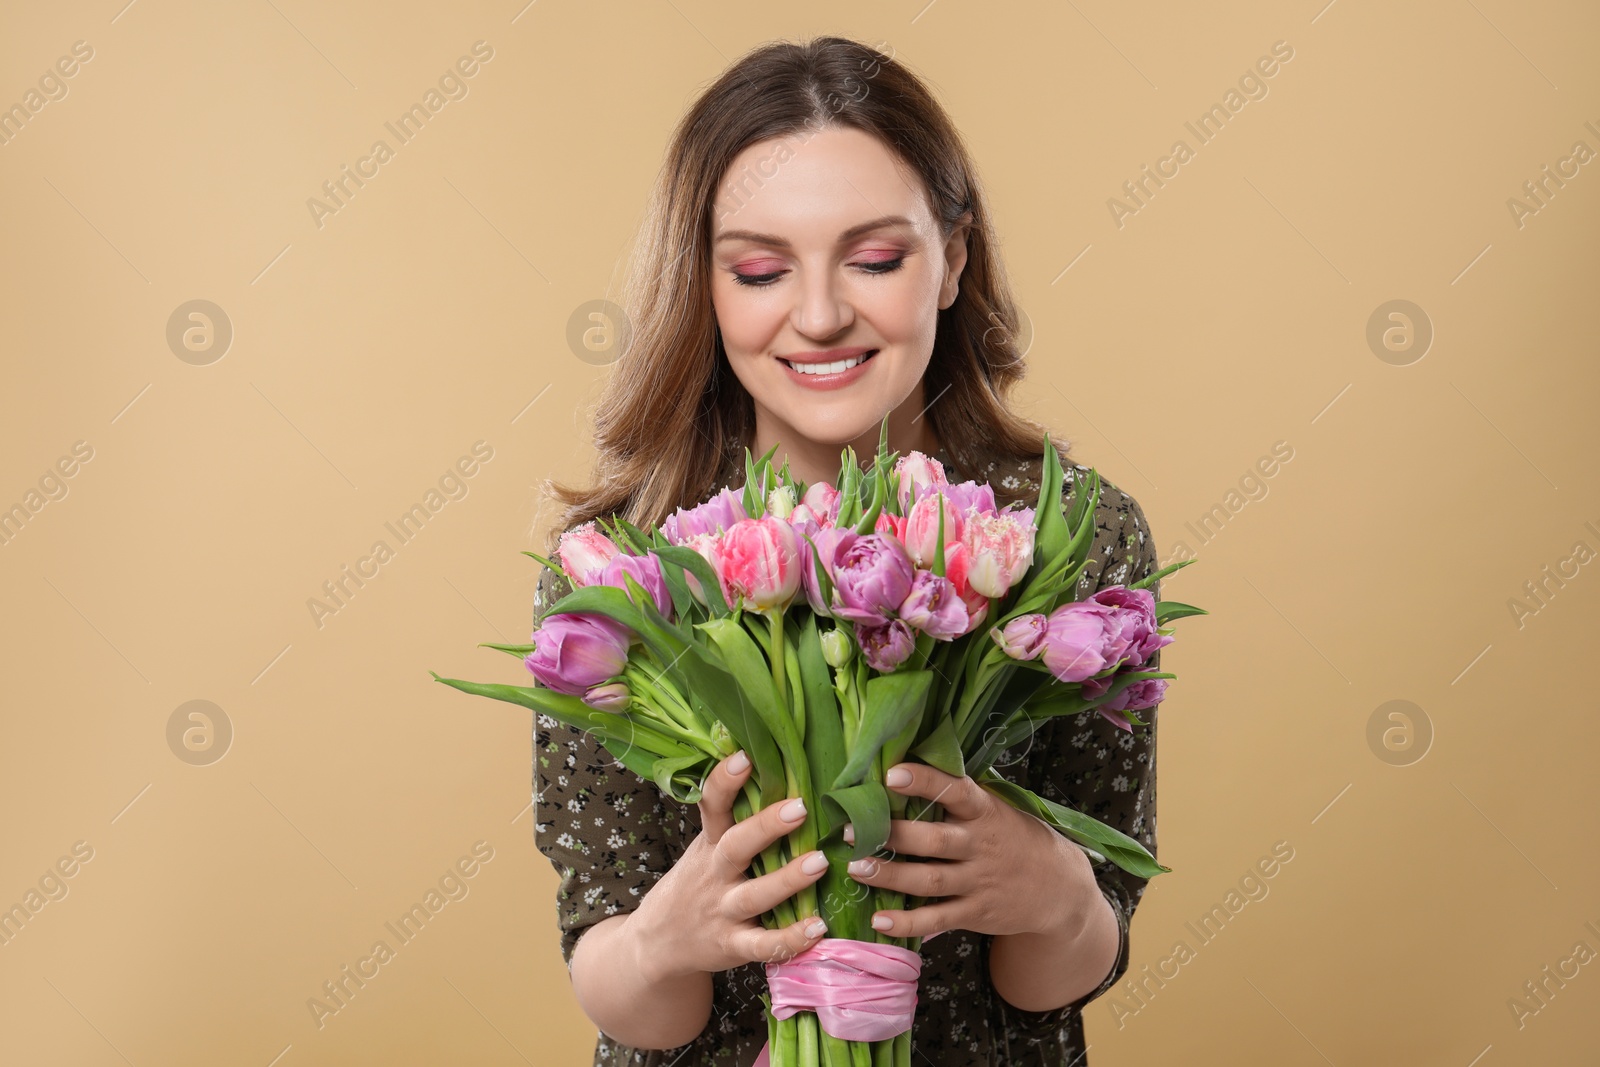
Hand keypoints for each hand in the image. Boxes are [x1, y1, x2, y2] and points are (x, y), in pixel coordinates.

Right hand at [630, 750, 828, 983]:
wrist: (657, 943)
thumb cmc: (696, 883)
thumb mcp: (705, 848)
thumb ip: (734, 822)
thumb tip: (780, 769)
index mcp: (710, 844)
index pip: (711, 806)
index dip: (724, 781)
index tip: (744, 757)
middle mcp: (715, 874)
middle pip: (736, 847)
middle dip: (766, 827)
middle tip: (799, 807)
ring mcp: (723, 911)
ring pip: (755, 896)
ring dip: (787, 880)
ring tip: (820, 861)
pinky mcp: (732, 946)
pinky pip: (763, 944)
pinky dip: (791, 939)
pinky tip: (819, 927)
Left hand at [843, 763, 1096, 941]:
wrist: (1060, 889)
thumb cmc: (1015, 837)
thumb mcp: (998, 809)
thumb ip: (960, 797)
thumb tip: (905, 767)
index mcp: (986, 812)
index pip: (955, 791)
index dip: (925, 781)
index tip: (892, 774)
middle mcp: (981, 846)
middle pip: (934, 841)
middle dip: (892, 835)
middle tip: (850, 830)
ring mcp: (978, 882)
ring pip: (930, 880)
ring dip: (890, 875)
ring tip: (855, 868)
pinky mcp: (975, 913)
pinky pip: (937, 919)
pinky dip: (908, 923)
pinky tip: (879, 921)